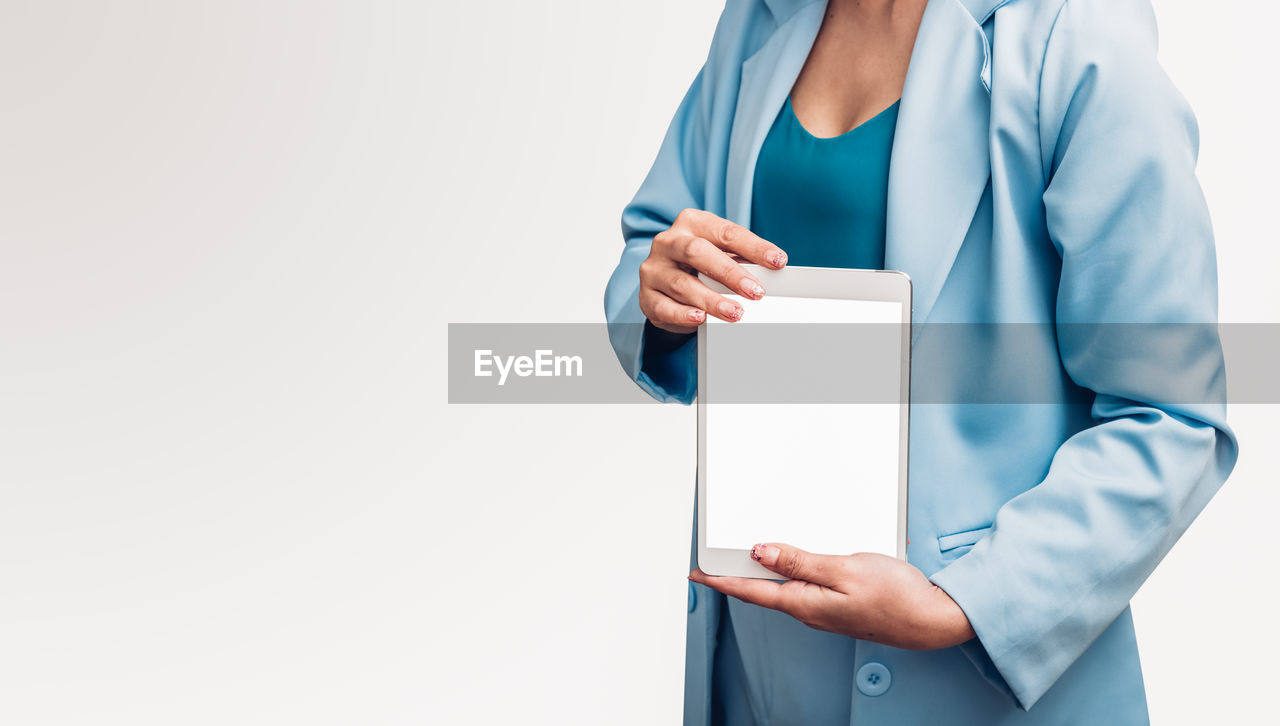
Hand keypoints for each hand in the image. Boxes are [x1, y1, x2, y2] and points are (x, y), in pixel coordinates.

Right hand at [639, 208, 787, 333]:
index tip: (777, 261)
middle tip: (756, 291)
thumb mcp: (722, 255)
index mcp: (691, 223)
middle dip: (730, 273)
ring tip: (734, 312)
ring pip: (681, 283)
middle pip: (697, 252)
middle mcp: (669, 241)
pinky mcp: (646, 295)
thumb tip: (773, 270)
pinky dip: (682, 314)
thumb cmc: (700, 266)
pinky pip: (663, 306)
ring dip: (711, 299)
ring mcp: (654, 268)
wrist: (666, 286)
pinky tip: (700, 318)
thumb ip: (743, 260)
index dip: (754, 247)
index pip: (725, 232)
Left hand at [689, 543, 975, 650]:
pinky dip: (787, 572)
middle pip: (762, 590)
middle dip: (735, 575)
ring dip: (761, 573)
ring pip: (782, 588)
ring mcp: (824, 610)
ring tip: (741, 557)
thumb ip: (800, 561)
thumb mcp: (843, 569)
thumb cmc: (896, 597)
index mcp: (804, 603)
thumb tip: (760, 553)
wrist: (932, 618)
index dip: (720, 580)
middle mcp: (809, 610)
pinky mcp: (838, 605)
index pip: (750, 590)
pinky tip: (788, 562)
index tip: (697, 573)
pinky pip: (802, 587)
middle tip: (710, 562)